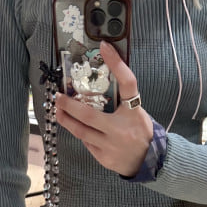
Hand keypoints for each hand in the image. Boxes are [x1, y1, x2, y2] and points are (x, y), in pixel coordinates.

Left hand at [55, 41, 152, 176]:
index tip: (103, 46)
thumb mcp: (136, 111)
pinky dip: (80, 134)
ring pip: (82, 132)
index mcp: (134, 112)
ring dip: (67, 120)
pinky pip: (87, 144)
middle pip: (89, 115)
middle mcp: (122, 129)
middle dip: (69, 105)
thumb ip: (122, 99)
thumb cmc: (139, 131)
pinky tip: (76, 127)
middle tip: (58, 97)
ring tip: (58, 111)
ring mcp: (112, 146)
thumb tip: (98, 80)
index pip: (127, 83)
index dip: (116, 64)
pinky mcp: (104, 158)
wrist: (148, 160)